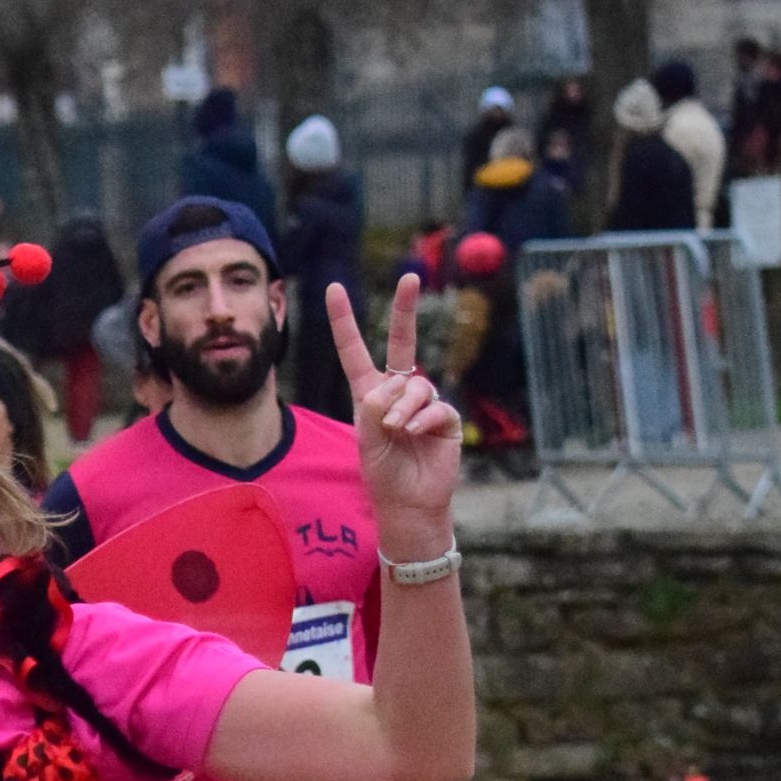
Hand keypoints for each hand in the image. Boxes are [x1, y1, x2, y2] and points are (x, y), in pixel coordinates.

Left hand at [327, 274, 460, 542]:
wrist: (408, 503)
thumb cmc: (383, 472)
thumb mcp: (367, 437)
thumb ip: (374, 407)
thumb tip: (395, 386)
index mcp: (370, 393)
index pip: (355, 351)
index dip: (345, 321)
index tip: (334, 288)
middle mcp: (398, 391)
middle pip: (403, 343)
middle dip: (405, 309)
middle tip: (409, 277)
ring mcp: (424, 402)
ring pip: (414, 385)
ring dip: (401, 407)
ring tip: (395, 431)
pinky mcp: (446, 418)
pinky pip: (435, 406)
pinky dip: (421, 420)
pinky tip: (413, 434)